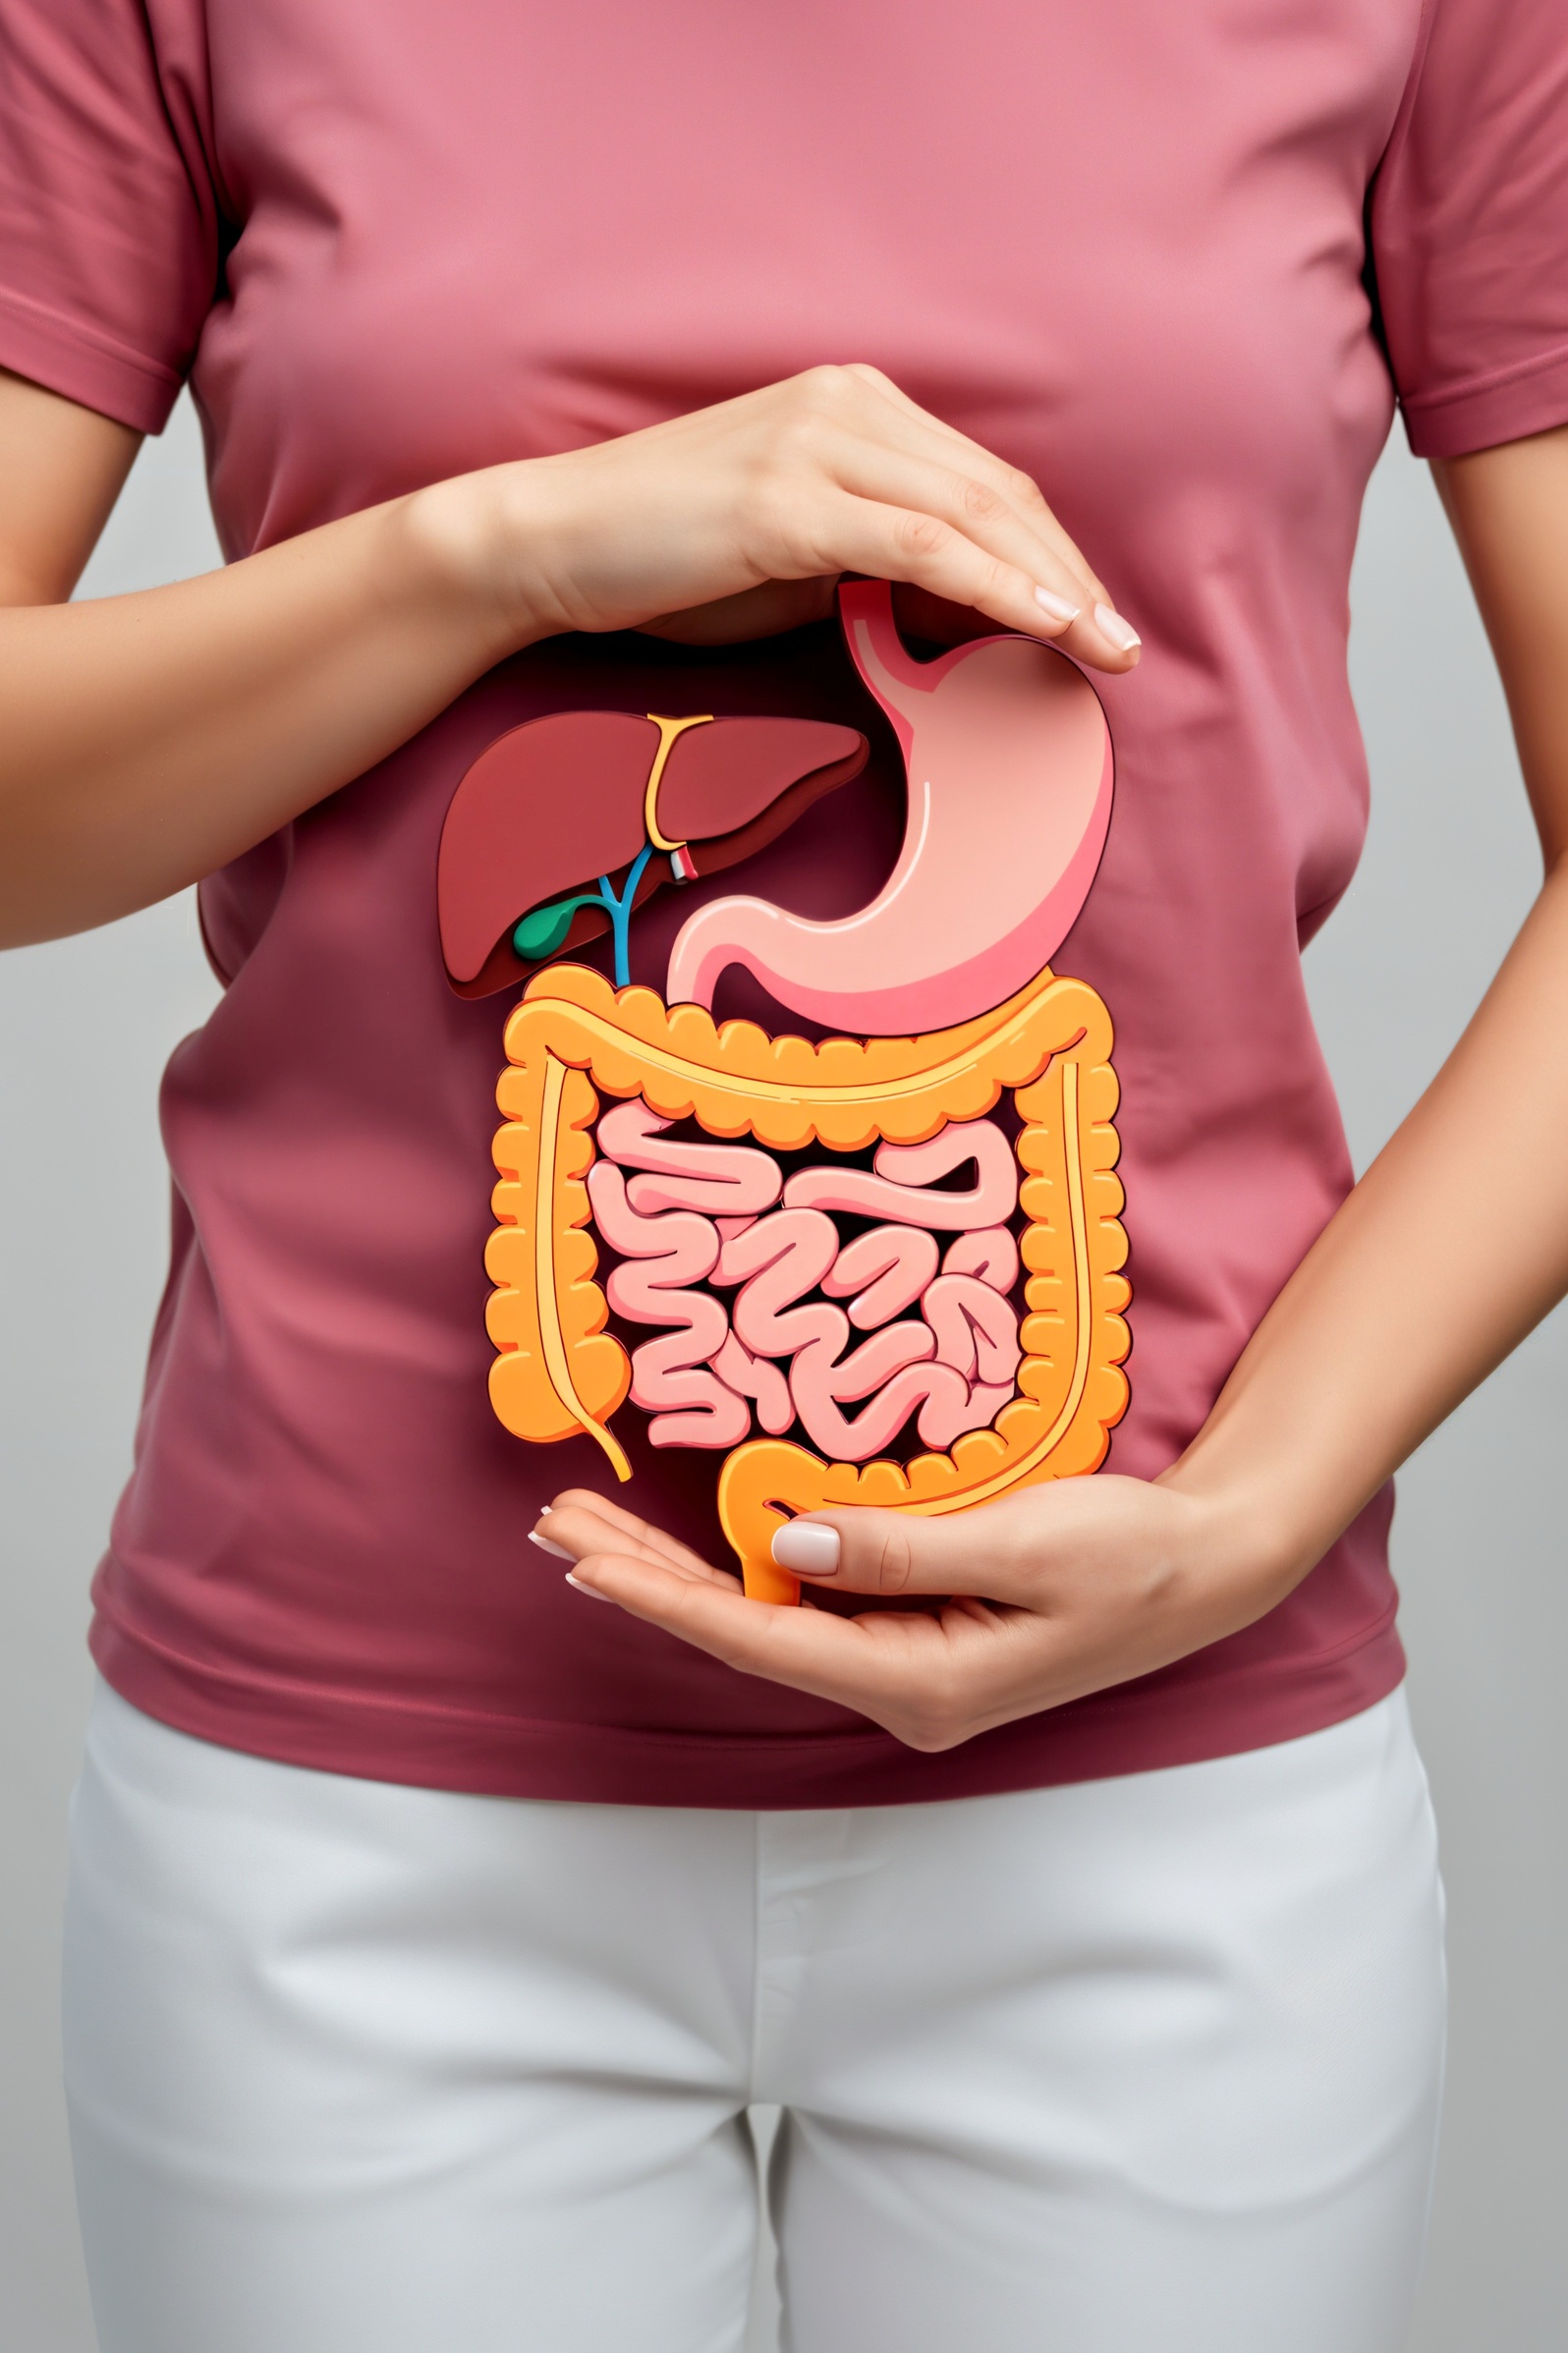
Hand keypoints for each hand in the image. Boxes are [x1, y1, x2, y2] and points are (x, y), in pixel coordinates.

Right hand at [439, 364, 1140, 670]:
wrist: (551, 541)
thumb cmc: (663, 558)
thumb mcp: (793, 561)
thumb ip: (875, 570)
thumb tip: (959, 619)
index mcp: (852, 406)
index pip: (981, 481)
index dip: (1050, 553)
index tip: (1094, 618)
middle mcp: (847, 405)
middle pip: (997, 492)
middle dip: (1071, 574)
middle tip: (1124, 646)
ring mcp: (818, 445)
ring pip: (974, 516)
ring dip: (1054, 588)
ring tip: (1105, 650)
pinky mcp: (789, 500)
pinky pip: (922, 547)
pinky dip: (995, 588)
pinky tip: (1044, 626)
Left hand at [532, 1477, 1295, 1751]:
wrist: (1208, 1568)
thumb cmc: (1133, 1556)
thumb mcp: (1027, 1543)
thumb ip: (906, 1550)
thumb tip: (792, 1545)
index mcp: (923, 1684)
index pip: (764, 1638)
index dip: (666, 1597)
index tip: (586, 1557)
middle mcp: (901, 1689)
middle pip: (744, 1633)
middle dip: (644, 1581)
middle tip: (553, 1527)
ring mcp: (907, 1667)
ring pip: (766, 1618)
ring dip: (679, 1575)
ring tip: (590, 1530)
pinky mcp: (917, 1635)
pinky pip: (809, 1605)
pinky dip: (741, 1569)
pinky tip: (689, 1546)